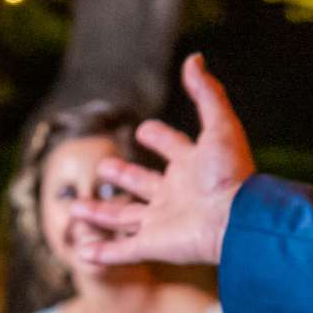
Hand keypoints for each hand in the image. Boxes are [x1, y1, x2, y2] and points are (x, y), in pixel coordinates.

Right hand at [71, 54, 256, 267]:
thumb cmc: (232, 175)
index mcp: (193, 166)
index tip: (145, 129)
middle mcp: (177, 194)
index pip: (173, 147)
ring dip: (101, 214)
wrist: (237, 221)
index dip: (159, 137)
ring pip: (125, 218)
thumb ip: (206, 93)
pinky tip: (81, 252)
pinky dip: (102, 253)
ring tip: (76, 208)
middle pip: (144, 184)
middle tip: (104, 168)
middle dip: (124, 175)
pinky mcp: (154, 244)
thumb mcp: (221, 125)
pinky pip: (123, 251)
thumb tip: (195, 58)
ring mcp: (163, 221)